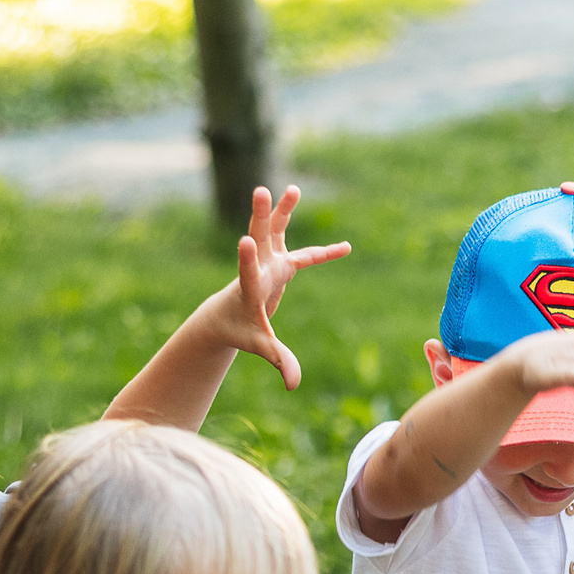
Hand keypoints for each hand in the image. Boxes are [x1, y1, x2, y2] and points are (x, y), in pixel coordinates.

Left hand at [202, 185, 352, 390]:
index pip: (246, 271)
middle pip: (258, 237)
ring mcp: (268, 262)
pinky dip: (324, 254)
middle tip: (259, 191)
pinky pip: (305, 256)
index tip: (244, 242)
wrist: (226, 317)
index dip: (246, 259)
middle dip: (259, 216)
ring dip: (283, 211)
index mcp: (248, 288)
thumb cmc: (239, 331)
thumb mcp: (259, 346)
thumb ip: (277, 360)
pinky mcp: (280, 263)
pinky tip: (346, 248)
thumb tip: (293, 384)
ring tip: (292, 189)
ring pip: (274, 231)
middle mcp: (257, 268)